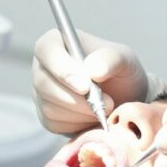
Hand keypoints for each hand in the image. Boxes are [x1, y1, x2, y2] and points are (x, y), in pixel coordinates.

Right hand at [31, 29, 156, 133]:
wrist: (123, 98)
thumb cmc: (120, 72)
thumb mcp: (125, 60)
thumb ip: (111, 59)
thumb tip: (93, 70)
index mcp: (56, 42)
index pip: (46, 50)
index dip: (62, 69)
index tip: (85, 86)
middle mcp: (43, 66)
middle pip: (44, 83)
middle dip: (76, 99)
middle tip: (106, 104)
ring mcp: (41, 92)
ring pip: (49, 107)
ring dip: (81, 113)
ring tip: (105, 108)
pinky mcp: (45, 115)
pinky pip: (54, 124)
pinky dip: (78, 124)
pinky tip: (93, 116)